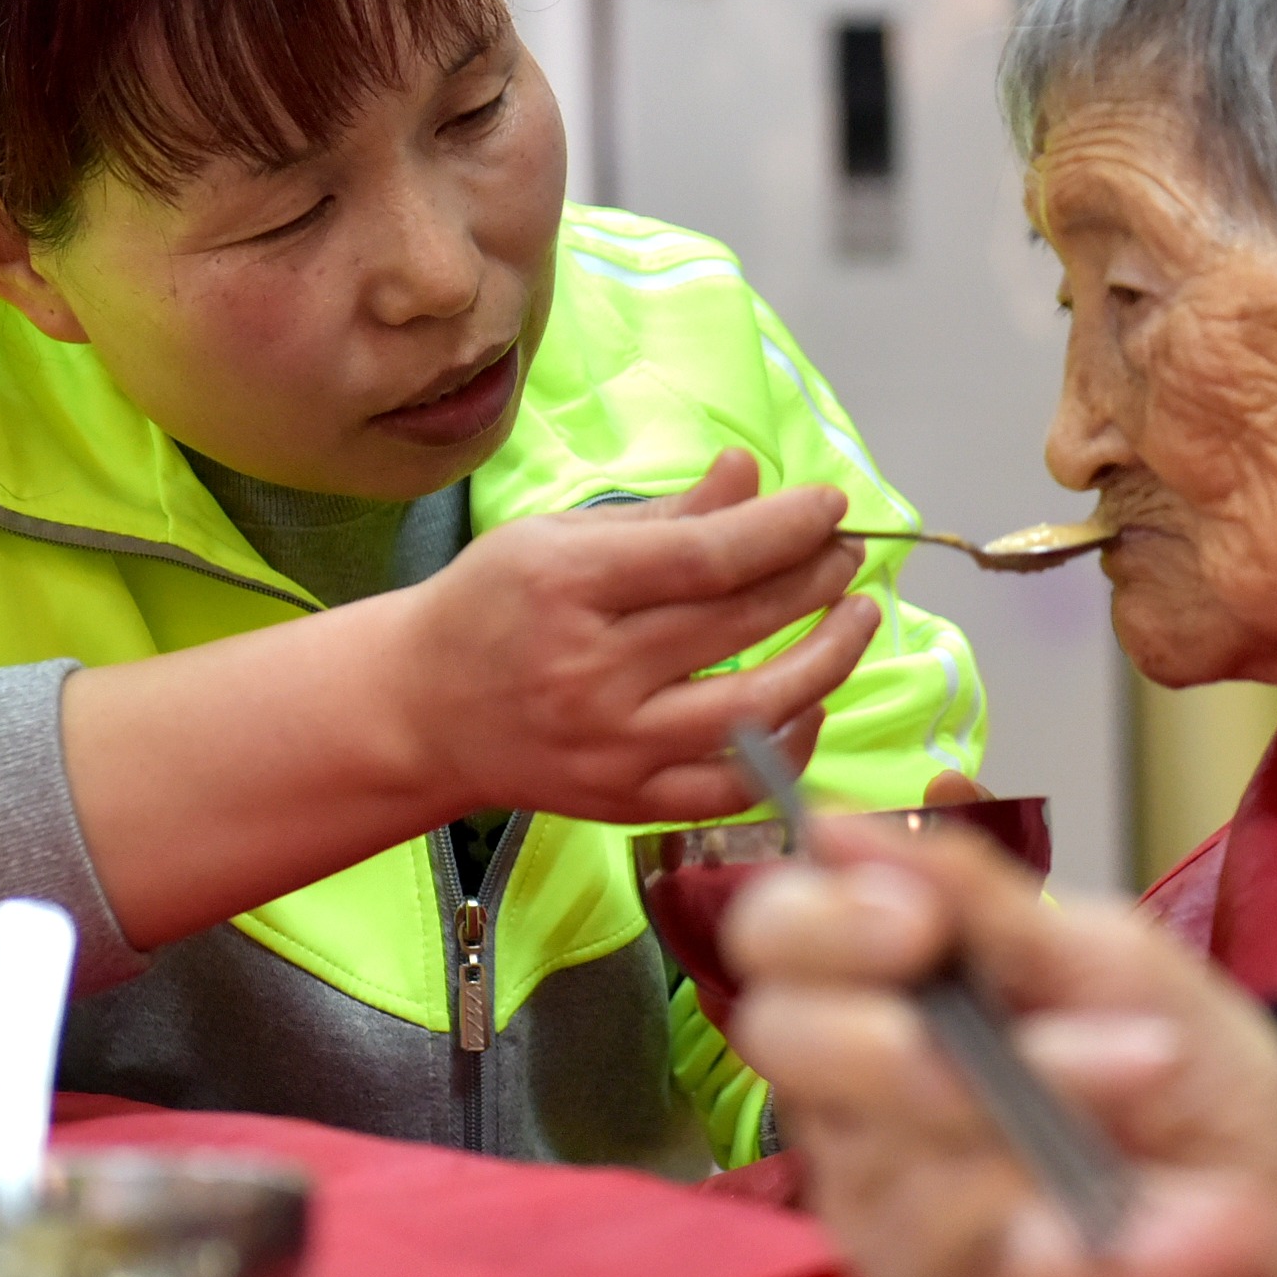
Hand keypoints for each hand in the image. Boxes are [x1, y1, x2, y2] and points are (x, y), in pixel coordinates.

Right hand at [400, 449, 877, 824]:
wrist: (419, 709)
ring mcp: (611, 746)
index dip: (786, 528)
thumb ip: (665, 516)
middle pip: (739, 622)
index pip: (709, 556)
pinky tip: (811, 702)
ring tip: (857, 619)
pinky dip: (789, 746)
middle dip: (817, 580)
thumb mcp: (559, 538)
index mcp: (569, 586)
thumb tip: (751, 475)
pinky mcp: (625, 802)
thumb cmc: (492, 608)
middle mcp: (591, 671)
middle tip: (851, 552)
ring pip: (754, 709)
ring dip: (827, 660)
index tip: (833, 505)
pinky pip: (734, 785)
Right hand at [724, 818, 1276, 1276]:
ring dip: (1050, 1106)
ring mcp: (890, 1214)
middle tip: (1036, 1028)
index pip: (774, 936)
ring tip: (1157, 1081)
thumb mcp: (1107, 959)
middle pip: (785, 1042)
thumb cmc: (1192, 1078)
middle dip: (907, 1035)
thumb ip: (979, 898)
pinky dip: (1093, 1253)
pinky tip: (1181, 1234)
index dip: (822, 920)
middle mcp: (859, 1103)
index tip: (920, 922)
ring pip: (891, 1162)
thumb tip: (842, 822)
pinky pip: (974, 1276)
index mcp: (885, 989)